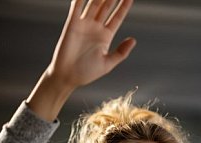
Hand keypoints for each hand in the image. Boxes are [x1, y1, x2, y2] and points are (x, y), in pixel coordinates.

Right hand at [26, 0, 135, 120]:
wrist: (67, 77)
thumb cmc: (86, 73)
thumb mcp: (107, 64)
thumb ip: (121, 52)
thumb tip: (133, 40)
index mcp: (106, 36)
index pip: (117, 17)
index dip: (124, 6)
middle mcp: (95, 28)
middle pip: (106, 7)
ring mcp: (84, 25)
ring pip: (94, 4)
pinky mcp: (72, 25)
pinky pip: (77, 8)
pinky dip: (79, 0)